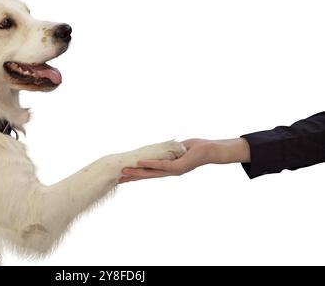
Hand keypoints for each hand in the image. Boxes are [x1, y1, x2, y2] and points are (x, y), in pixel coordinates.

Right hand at [119, 138, 249, 182]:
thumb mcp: (177, 149)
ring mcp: (173, 171)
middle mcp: (169, 172)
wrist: (211, 151)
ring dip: (137, 172)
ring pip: (151, 172)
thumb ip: (166, 152)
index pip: (148, 173)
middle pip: (147, 176)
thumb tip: (158, 148)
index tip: (122, 177)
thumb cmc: (196, 149)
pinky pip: (161, 165)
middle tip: (117, 179)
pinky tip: (139, 162)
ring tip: (123, 172)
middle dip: (131, 178)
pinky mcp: (178, 167)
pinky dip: (150, 163)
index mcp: (168, 169)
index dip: (135, 175)